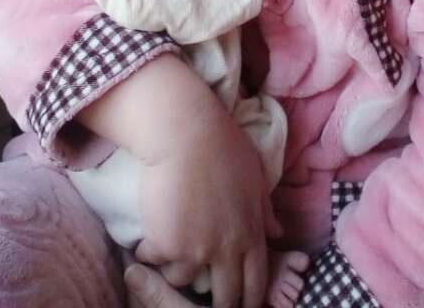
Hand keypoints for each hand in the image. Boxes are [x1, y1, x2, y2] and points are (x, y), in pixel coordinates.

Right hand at [135, 102, 281, 307]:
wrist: (188, 134)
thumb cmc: (223, 146)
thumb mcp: (254, 177)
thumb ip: (264, 210)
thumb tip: (277, 232)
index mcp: (251, 232)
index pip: (257, 281)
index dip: (250, 299)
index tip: (243, 305)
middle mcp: (226, 248)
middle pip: (224, 296)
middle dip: (217, 304)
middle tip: (204, 303)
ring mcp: (196, 250)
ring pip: (182, 280)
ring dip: (174, 269)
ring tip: (167, 253)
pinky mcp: (167, 245)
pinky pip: (153, 259)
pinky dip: (148, 250)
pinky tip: (147, 235)